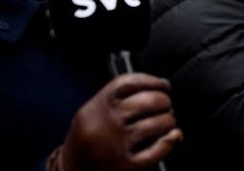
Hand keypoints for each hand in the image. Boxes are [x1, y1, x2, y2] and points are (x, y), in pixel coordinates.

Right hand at [51, 73, 182, 170]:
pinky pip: (155, 151)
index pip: (131, 83)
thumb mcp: (93, 110)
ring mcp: (116, 144)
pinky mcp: (124, 165)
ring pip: (155, 124)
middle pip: (148, 101)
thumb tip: (158, 88)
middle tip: (166, 106)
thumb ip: (119, 98)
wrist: (69, 169)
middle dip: (164, 101)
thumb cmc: (86, 137)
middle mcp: (108, 122)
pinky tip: (174, 136)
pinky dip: (169, 142)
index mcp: (99, 106)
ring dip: (169, 120)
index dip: (152, 81)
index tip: (164, 85)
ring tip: (168, 121)